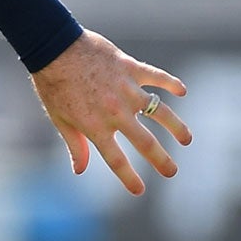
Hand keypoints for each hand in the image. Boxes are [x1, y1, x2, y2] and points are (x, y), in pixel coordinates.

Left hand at [31, 29, 191, 194]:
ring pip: (160, 112)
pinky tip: (182, 91)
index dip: (128, 177)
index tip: (140, 191)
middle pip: (145, 142)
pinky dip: (171, 83)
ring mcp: (127, 90)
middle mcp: (115, 112)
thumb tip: (79, 171)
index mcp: (95, 127)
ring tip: (187, 139)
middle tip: (172, 172)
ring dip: (176, 127)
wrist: (54, 49)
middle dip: (161, 159)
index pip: (115, 159)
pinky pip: (158, 77)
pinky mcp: (132, 69)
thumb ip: (74, 145)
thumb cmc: (53, 86)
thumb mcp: (59, 119)